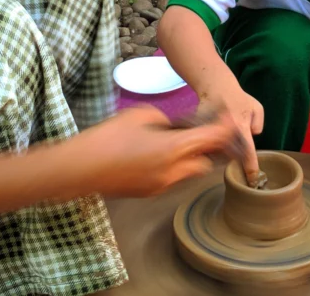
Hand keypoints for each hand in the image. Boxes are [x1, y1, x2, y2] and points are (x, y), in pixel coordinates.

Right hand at [76, 106, 237, 197]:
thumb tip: (173, 128)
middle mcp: (174, 172)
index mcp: (174, 149)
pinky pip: (174, 180)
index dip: (225, 128)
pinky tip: (160, 156)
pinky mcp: (150, 193)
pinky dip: (176, 168)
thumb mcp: (142, 116)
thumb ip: (166, 121)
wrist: (80, 168)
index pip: (212, 139)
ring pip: (191, 173)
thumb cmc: (108, 137)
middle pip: (208, 162)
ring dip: (192, 160)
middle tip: (205, 132)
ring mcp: (162, 186)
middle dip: (210, 149)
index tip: (229, 120)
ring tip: (181, 143)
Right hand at [198, 86, 263, 182]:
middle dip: (230, 159)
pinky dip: (206, 147)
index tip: (252, 179)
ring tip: (220, 147)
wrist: (216, 85)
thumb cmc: (239, 98)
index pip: (247, 151)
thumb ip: (257, 125)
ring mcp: (209, 128)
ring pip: (214, 151)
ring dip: (218, 154)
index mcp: (240, 125)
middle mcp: (224, 128)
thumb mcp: (256, 108)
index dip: (250, 167)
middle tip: (233, 157)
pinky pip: (203, 144)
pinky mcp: (198, 128)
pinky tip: (208, 143)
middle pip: (228, 155)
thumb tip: (251, 137)